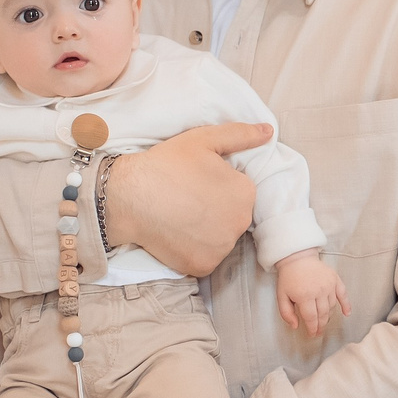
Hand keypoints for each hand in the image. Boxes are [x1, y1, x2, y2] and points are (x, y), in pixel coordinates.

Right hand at [102, 123, 268, 274]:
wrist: (128, 196)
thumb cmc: (166, 164)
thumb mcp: (204, 139)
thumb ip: (240, 135)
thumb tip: (268, 130)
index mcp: (246, 193)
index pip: (240, 191)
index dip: (219, 185)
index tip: (197, 181)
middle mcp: (241, 223)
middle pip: (233, 216)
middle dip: (216, 208)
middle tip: (187, 197)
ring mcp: (222, 248)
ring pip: (220, 238)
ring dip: (207, 230)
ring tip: (180, 215)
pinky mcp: (202, 266)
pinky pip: (205, 257)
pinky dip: (194, 249)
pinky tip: (177, 233)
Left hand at [276, 251, 349, 335]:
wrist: (297, 257)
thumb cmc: (289, 277)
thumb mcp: (281, 296)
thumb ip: (286, 313)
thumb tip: (296, 326)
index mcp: (304, 296)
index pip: (311, 318)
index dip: (312, 328)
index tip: (312, 335)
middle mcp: (319, 291)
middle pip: (323, 314)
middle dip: (321, 326)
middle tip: (318, 332)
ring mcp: (329, 285)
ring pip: (332, 307)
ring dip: (328, 316)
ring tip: (324, 322)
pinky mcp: (335, 279)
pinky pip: (343, 294)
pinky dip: (346, 305)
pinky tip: (347, 313)